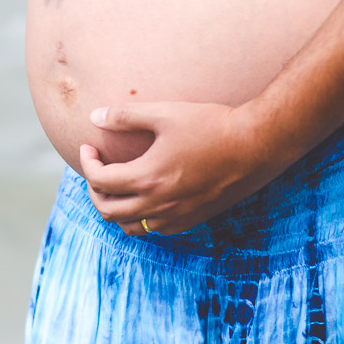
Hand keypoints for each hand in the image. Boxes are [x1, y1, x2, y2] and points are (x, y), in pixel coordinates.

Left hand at [80, 101, 264, 235]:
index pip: (100, 181)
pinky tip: (147, 194)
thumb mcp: (165, 113)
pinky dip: (141, 217)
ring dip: (116, 208)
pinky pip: (155, 230)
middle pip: (108, 211)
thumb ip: (125, 116)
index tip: (89, 148)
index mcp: (148, 178)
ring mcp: (177, 216)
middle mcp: (159, 205)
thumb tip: (94, 117)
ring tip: (118, 185)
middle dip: (94, 190)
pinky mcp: (193, 219)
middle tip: (97, 170)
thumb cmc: (211, 124)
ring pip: (131, 227)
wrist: (256, 144)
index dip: (87, 164)